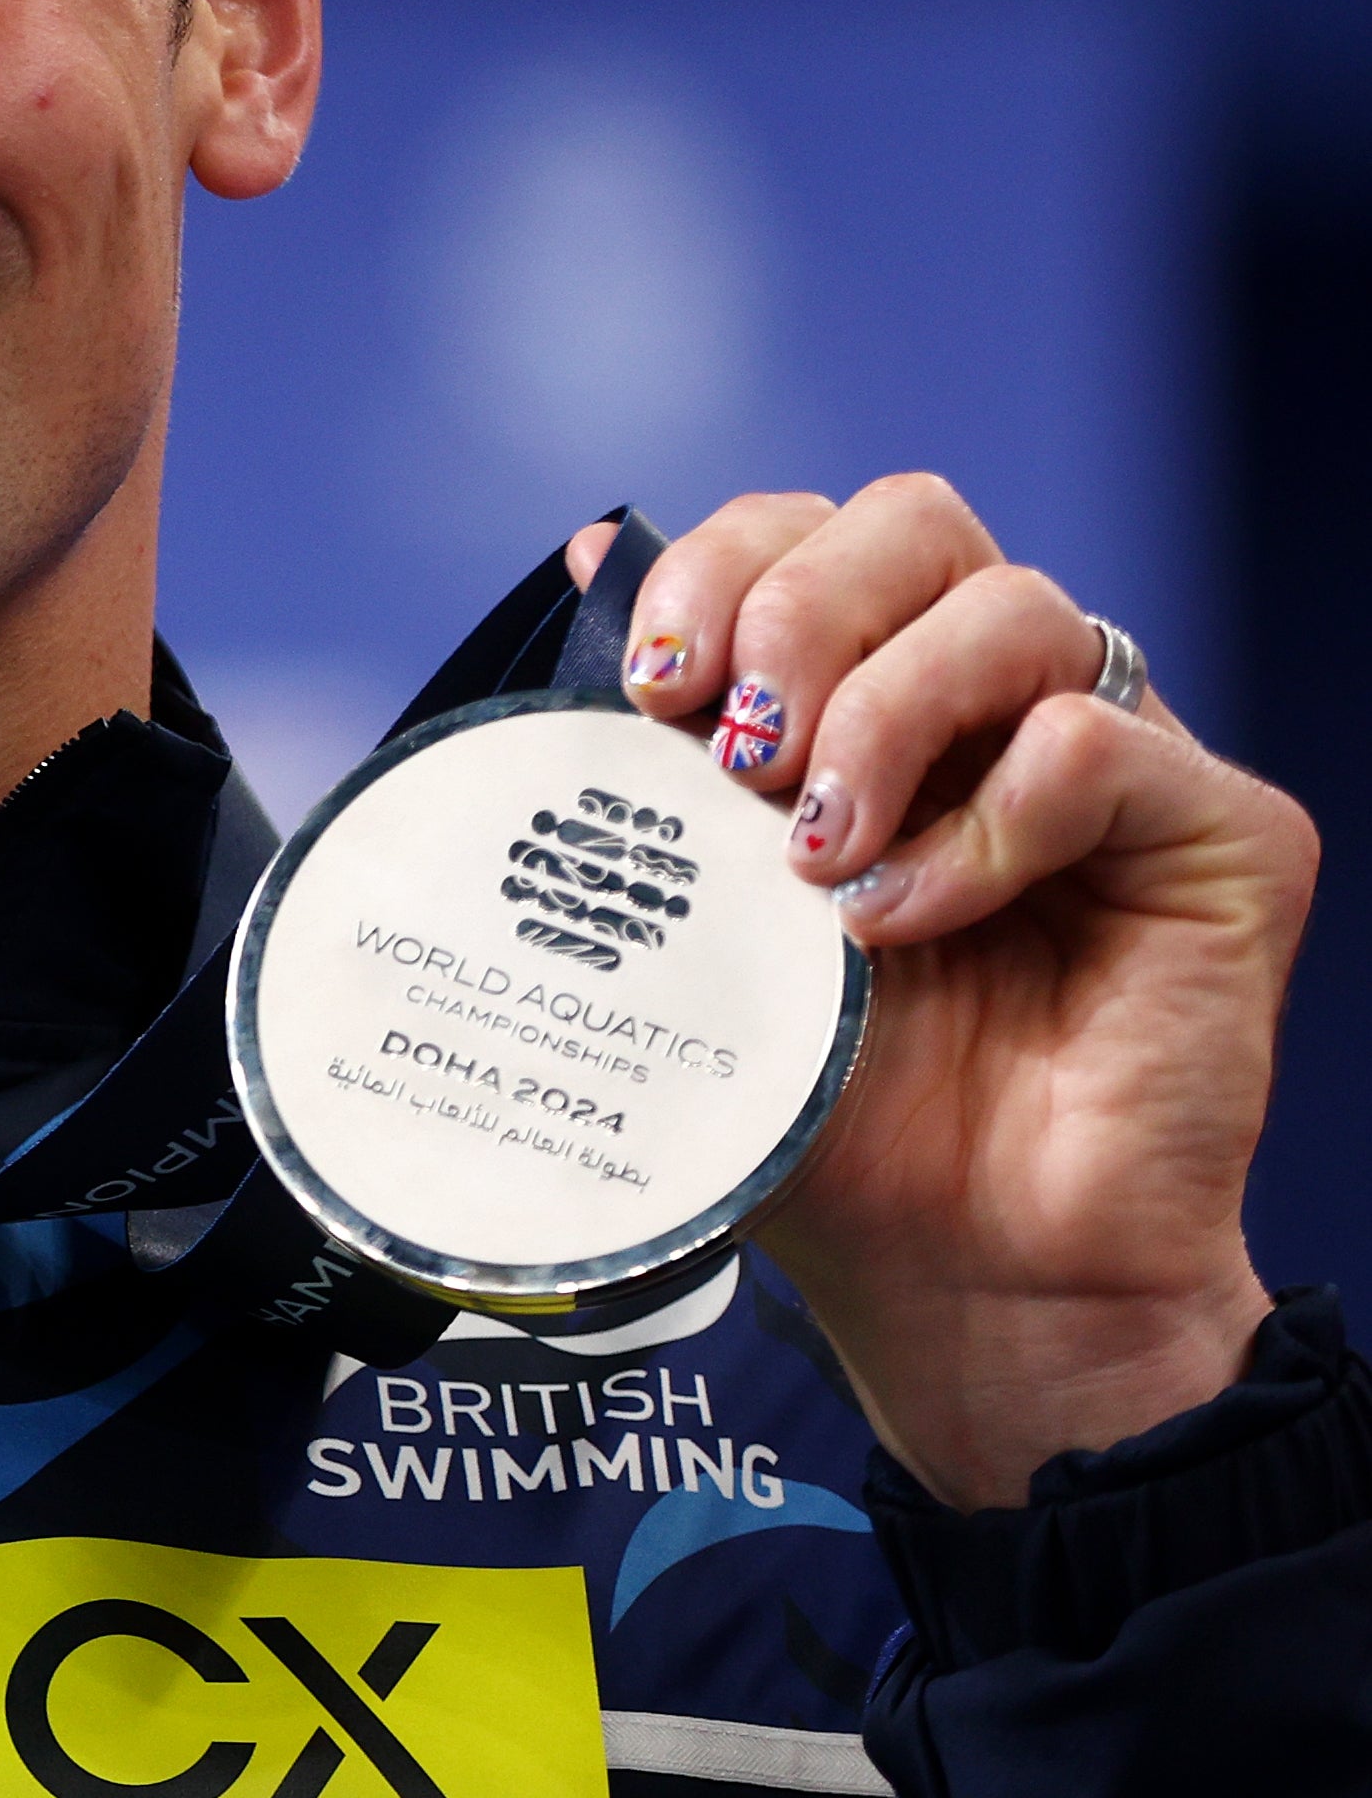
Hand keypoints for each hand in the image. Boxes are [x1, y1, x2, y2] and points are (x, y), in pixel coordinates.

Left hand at [590, 484, 1316, 1509]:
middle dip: (796, 609)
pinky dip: (980, 827)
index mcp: (872, 704)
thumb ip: (648, 767)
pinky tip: (907, 924)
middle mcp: (1001, 710)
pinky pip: (1096, 745)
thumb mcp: (694, 925)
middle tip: (734, 752)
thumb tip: (576, 564)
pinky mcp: (1222, 836)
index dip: (723, 567)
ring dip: (881, 719)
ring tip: (815, 861)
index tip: (649, 683)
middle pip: (917, 522)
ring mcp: (1119, 764)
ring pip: (1015, 608)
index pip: (810, 533)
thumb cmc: (825, 1110)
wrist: (951, 1275)